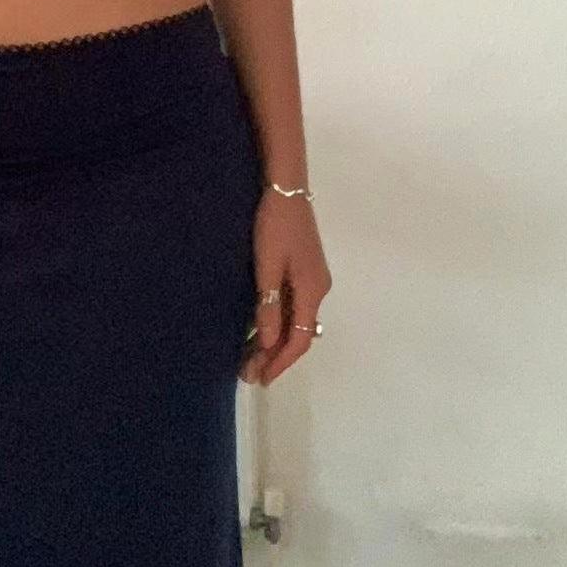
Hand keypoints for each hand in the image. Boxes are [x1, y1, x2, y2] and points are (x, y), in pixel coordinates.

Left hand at [239, 191, 331, 385]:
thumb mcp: (267, 266)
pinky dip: (278, 323)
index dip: (280, 362)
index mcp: (312, 291)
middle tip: (248, 373)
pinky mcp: (305, 270)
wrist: (286, 189)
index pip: (299, 340)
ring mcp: (313, 280)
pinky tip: (261, 328)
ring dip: (275, 341)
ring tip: (250, 357)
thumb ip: (269, 304)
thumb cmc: (274, 225)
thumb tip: (269, 342)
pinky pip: (294, 307)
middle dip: (275, 357)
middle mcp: (318, 290)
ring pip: (296, 322)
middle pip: (299, 334)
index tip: (260, 378)